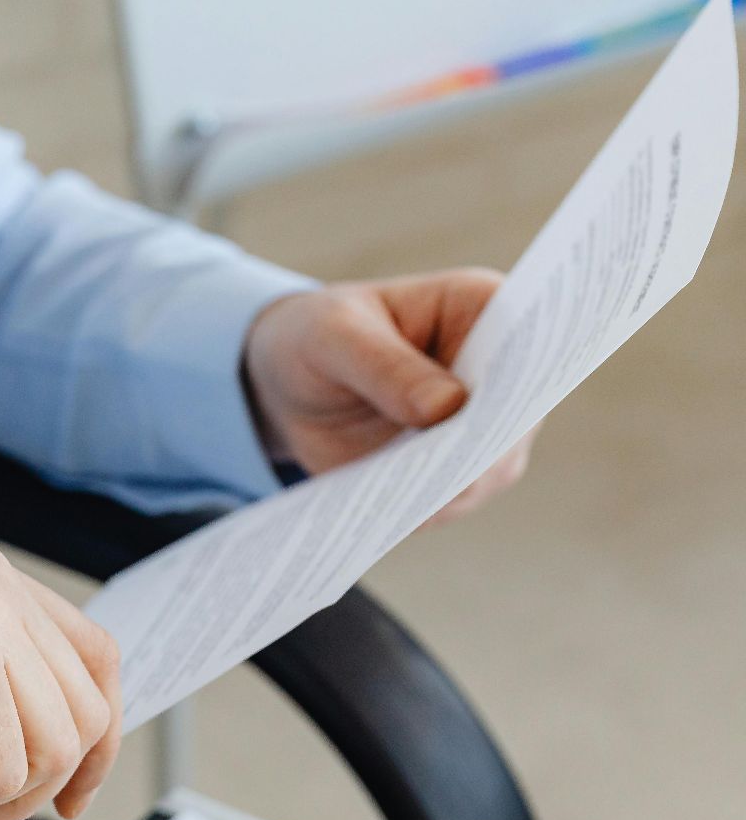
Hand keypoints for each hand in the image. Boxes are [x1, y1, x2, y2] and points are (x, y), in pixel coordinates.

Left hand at [243, 268, 537, 523]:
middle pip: (518, 416)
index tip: (493, 410)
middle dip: (483, 447)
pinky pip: (453, 497)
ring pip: (492, 468)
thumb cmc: (320, 337)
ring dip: (454, 486)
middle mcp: (501, 370)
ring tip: (410, 499)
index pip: (526, 342)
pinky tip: (393, 512)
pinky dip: (426, 508)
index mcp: (483, 307)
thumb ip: (385, 366)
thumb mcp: (334, 337)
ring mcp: (487, 426)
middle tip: (446, 473)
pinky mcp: (459, 470)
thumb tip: (448, 407)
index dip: (519, 378)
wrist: (292, 385)